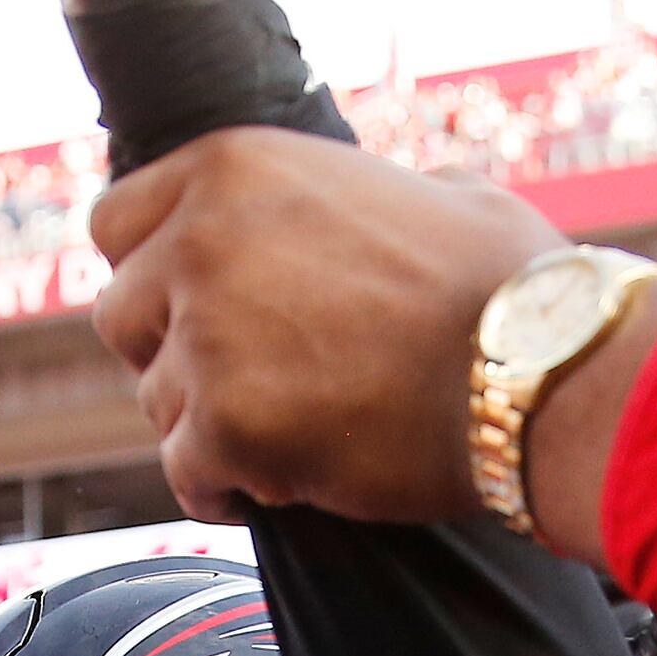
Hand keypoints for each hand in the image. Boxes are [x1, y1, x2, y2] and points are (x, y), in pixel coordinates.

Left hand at [90, 127, 564, 524]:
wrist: (540, 374)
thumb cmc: (510, 288)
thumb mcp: (431, 193)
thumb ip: (355, 202)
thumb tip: (358, 211)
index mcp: (236, 166)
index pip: (116, 224)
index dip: (152, 273)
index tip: (191, 308)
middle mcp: (201, 239)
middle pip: (122, 319)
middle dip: (173, 355)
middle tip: (243, 381)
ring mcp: (206, 335)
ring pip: (158, 403)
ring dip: (211, 426)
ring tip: (291, 435)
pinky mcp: (224, 427)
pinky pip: (186, 475)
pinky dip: (224, 489)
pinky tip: (277, 485)